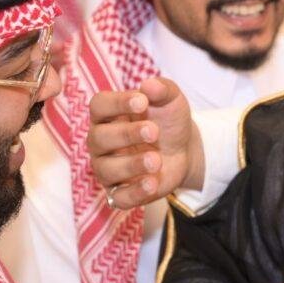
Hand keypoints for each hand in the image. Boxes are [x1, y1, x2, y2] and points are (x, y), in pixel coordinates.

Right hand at [87, 77, 203, 209]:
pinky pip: (118, 198)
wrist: (185, 149)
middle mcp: (101, 141)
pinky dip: (134, 192)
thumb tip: (149, 84)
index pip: (98, 105)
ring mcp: (108, 167)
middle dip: (126, 135)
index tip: (142, 101)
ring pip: (105, 169)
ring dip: (131, 165)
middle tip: (154, 132)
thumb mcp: (171, 101)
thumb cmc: (168, 120)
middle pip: (98, 138)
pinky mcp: (121, 191)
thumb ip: (162, 89)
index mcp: (108, 114)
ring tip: (157, 160)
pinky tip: (153, 183)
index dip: (117, 103)